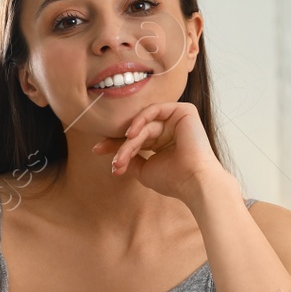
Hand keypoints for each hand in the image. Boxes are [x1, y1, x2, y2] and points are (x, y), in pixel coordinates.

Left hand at [90, 102, 236, 205]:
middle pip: (137, 130)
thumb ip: (131, 158)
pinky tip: (131, 134)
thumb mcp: (144, 169)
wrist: (194, 182)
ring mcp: (177, 119)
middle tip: (113, 160)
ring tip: (122, 156)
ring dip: (129, 140)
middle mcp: (170, 129)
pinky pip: (154, 109)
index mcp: (163, 142)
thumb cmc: (173, 180)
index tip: (97, 150)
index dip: (115, 144)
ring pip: (144, 124)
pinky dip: (140, 120)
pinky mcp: (184, 111)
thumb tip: (116, 154)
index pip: (135, 138)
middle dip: (120, 144)